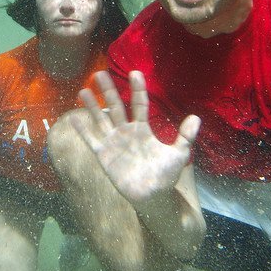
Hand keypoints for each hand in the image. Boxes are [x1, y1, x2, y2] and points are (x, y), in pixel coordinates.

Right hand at [71, 70, 199, 204]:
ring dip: (92, 106)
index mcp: (143, 129)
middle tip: (100, 73)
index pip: (139, 104)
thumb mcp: (178, 154)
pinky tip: (74, 118)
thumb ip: (185, 137)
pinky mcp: (104, 155)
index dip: (138, 89)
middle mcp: (126, 132)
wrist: (153, 197)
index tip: (136, 73)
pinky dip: (83, 130)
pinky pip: (91, 140)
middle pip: (116, 106)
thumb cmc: (165, 175)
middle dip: (108, 90)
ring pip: (101, 119)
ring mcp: (113, 142)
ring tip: (84, 90)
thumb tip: (196, 117)